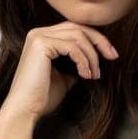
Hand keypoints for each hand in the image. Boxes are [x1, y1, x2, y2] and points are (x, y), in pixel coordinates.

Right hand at [1, 22, 118, 121]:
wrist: (24, 110)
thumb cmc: (41, 98)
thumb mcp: (64, 77)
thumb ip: (75, 64)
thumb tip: (92, 60)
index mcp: (42, 38)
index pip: (74, 29)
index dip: (95, 39)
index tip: (111, 54)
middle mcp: (38, 33)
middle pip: (78, 27)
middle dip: (99, 41)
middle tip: (113, 56)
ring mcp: (38, 37)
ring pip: (78, 36)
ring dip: (92, 56)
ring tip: (94, 74)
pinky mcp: (41, 44)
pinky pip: (73, 47)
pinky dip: (83, 60)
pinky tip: (86, 75)